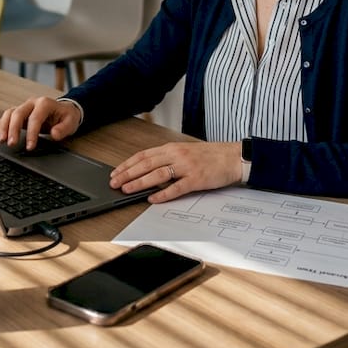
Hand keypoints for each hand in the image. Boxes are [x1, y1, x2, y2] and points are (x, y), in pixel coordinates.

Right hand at [0, 96, 80, 150]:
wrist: (64, 110)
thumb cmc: (67, 116)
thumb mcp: (71, 122)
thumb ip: (63, 128)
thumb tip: (54, 134)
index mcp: (45, 103)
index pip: (35, 118)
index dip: (31, 133)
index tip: (29, 146)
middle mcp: (32, 103)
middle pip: (18, 113)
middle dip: (13, 129)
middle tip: (11, 144)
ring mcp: (24, 107)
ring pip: (9, 114)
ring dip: (3, 127)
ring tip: (2, 141)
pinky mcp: (19, 113)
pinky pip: (6, 117)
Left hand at [110, 141, 242, 203]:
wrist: (233, 157)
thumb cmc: (211, 156)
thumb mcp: (185, 152)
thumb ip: (168, 159)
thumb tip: (148, 170)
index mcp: (172, 148)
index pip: (144, 155)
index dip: (127, 164)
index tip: (116, 172)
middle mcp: (177, 155)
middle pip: (146, 164)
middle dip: (128, 174)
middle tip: (115, 183)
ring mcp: (186, 167)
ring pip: (158, 175)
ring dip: (140, 183)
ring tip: (127, 189)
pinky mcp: (197, 179)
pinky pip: (177, 188)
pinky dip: (163, 194)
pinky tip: (152, 199)